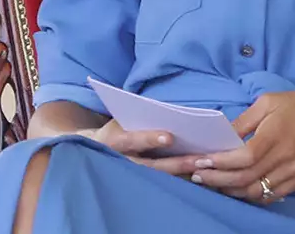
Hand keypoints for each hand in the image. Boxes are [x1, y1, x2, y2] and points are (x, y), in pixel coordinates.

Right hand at [78, 119, 206, 177]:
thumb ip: (140, 116)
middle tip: (198, 160)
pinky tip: (198, 179)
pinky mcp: (137, 186)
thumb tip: (170, 108)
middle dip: (175, 163)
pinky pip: (160, 186)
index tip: (169, 138)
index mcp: (113, 141)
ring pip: (157, 179)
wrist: (92, 152)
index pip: (131, 140)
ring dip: (181, 175)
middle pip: (150, 166)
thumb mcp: (120, 119)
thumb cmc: (115, 130)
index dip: (149, 139)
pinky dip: (178, 182)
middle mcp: (120, 162)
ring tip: (202, 169)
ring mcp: (128, 177)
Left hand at [191, 90, 294, 201]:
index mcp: (276, 134)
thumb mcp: (272, 101)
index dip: (219, 162)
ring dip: (230, 190)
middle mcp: (285, 157)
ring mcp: (293, 173)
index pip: (242, 157)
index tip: (199, 161)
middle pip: (244, 178)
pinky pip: (270, 196)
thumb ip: (245, 119)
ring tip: (213, 183)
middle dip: (216, 179)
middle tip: (197, 175)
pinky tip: (237, 189)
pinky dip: (250, 195)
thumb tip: (222, 135)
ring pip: (255, 191)